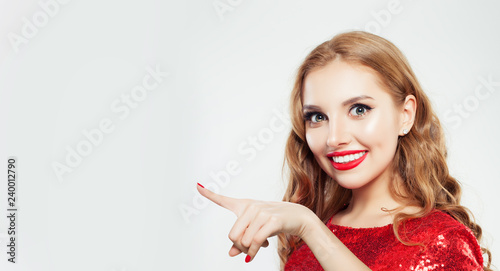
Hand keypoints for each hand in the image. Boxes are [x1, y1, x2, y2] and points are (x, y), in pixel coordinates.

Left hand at [197, 183, 314, 262]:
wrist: (298, 217)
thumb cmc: (274, 222)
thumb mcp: (256, 230)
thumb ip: (242, 241)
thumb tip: (231, 253)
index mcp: (244, 205)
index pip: (223, 200)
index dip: (209, 194)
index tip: (197, 186)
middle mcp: (250, 206)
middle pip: (232, 236)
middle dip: (240, 246)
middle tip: (251, 246)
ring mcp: (261, 212)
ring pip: (244, 241)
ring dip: (250, 249)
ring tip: (261, 243)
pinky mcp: (271, 220)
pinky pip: (255, 241)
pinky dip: (254, 251)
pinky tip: (260, 250)